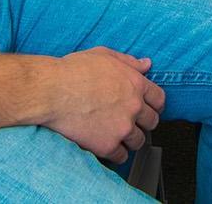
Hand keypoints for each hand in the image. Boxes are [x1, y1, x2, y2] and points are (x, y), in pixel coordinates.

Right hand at [42, 47, 164, 164]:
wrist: (52, 91)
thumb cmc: (73, 71)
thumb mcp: (103, 55)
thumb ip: (128, 61)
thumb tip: (146, 64)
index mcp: (135, 84)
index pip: (159, 99)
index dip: (154, 105)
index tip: (147, 109)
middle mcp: (134, 107)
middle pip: (152, 122)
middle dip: (143, 123)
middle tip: (130, 122)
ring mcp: (122, 128)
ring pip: (138, 141)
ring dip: (130, 139)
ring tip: (116, 135)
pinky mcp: (108, 145)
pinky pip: (121, 157)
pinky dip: (116, 153)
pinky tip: (107, 146)